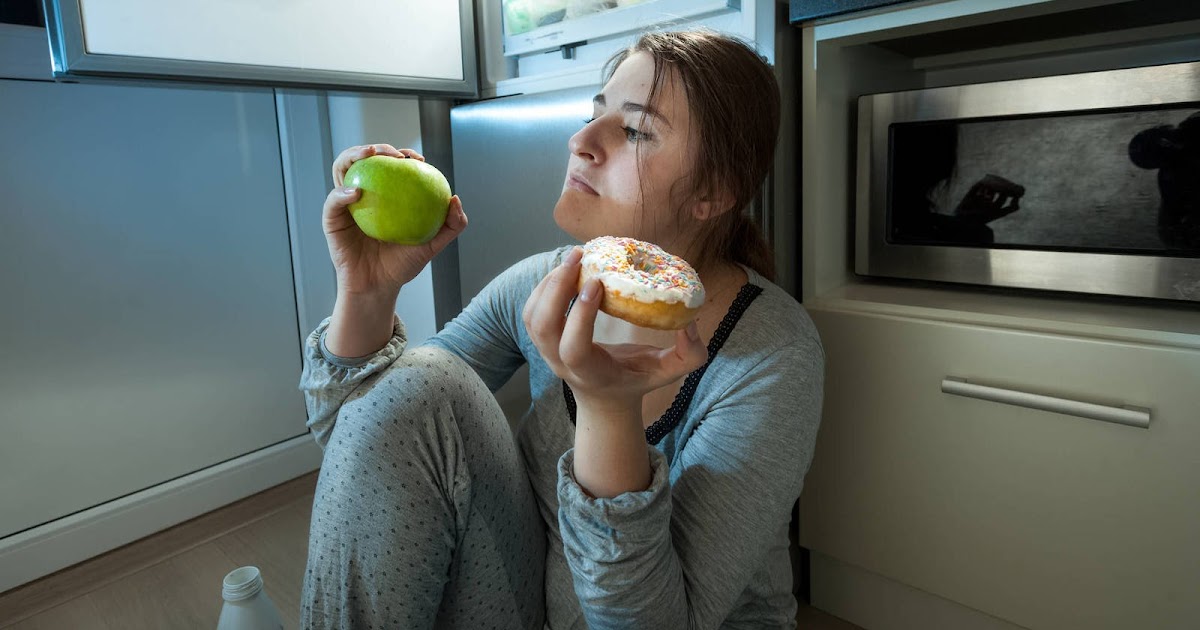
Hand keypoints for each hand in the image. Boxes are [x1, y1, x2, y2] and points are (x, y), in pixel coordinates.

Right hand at [323, 144, 466, 298]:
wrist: (378, 287)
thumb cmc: (402, 265)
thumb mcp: (432, 245)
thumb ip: (450, 225)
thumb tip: (455, 198)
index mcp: (385, 194)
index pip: (390, 165)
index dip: (403, 154)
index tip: (418, 158)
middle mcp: (364, 194)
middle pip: (364, 159)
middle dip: (376, 147)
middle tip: (394, 155)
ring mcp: (345, 204)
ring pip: (342, 169)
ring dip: (353, 155)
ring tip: (369, 155)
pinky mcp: (331, 219)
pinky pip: (333, 201)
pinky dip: (342, 193)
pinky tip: (356, 193)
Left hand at [522, 247, 707, 412]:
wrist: (604, 397)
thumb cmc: (636, 380)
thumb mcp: (667, 373)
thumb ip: (688, 355)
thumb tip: (692, 323)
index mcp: (591, 373)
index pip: (574, 348)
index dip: (580, 315)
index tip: (596, 283)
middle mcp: (561, 364)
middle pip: (543, 327)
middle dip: (556, 288)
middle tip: (578, 257)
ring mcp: (546, 352)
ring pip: (533, 316)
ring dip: (548, 283)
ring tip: (572, 258)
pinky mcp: (541, 339)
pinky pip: (531, 310)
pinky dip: (542, 286)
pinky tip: (564, 269)